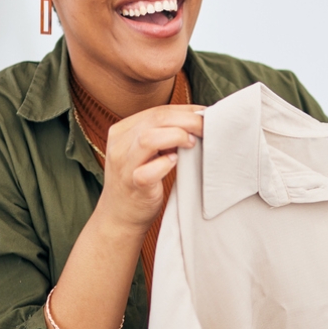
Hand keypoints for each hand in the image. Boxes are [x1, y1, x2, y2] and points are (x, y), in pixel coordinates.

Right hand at [96, 104, 203, 231]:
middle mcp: (119, 145)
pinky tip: (175, 162)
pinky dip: (165, 164)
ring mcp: (124, 166)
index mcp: (122, 131)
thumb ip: (162, 135)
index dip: (186, 111)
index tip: (206, 115)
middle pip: (156, 119)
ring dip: (177, 136)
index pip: (158, 111)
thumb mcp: (146, 152)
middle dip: (188, 120)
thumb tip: (197, 121)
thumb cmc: (140, 182)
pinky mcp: (132, 186)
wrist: (118, 217)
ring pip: (148, 138)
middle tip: (208, 128)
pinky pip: (147, 172)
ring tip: (192, 144)